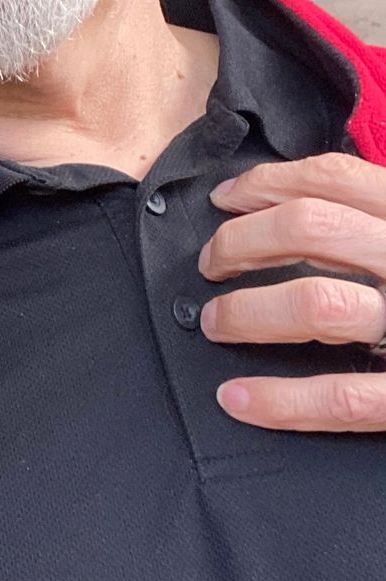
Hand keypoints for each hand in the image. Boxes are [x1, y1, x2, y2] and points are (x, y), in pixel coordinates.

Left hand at [199, 153, 385, 428]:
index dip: (269, 183)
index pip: (337, 179)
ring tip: (216, 322)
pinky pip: (344, 398)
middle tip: (212, 263)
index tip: (227, 198)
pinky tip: (239, 401)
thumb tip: (297, 203)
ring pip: (317, 305)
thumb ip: (381, 219)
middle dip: (242, 243)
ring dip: (248, 312)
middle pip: (311, 229)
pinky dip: (282, 401)